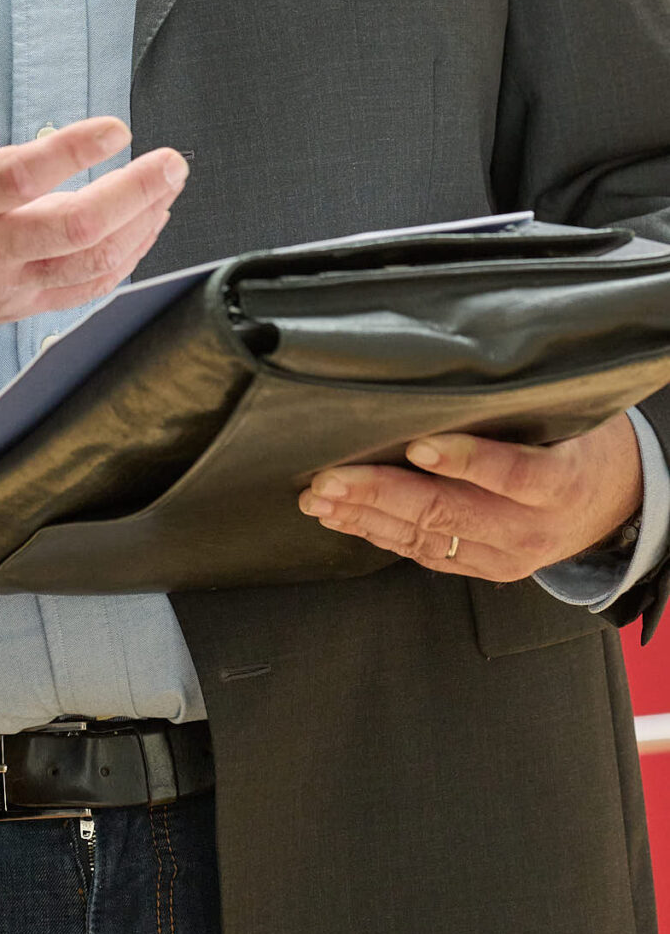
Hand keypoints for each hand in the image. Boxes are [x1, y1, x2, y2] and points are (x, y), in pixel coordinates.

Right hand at [0, 28, 188, 355]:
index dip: (73, 152)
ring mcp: (4, 283)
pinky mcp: (17, 305)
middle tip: (170, 161)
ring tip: (167, 188)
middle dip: (134, 193)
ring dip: (139, 226)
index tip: (114, 128)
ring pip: (89, 264)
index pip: (19, 177)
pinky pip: (83, 291)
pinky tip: (143, 229)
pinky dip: (124, 262)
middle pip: (73, 228)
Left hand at [297, 411, 645, 580]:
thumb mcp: (567, 417)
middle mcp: (530, 529)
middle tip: (330, 478)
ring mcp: (505, 557)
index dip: (466, 460)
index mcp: (559, 484)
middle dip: (381, 494)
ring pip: (427, 539)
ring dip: (365, 517)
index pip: (514, 474)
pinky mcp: (485, 569)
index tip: (418, 444)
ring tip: (319, 498)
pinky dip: (378, 533)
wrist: (614, 501)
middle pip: (450, 512)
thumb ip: (516, 406)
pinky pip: (424, 553)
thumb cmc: (580, 443)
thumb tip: (451, 363)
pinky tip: (342, 517)